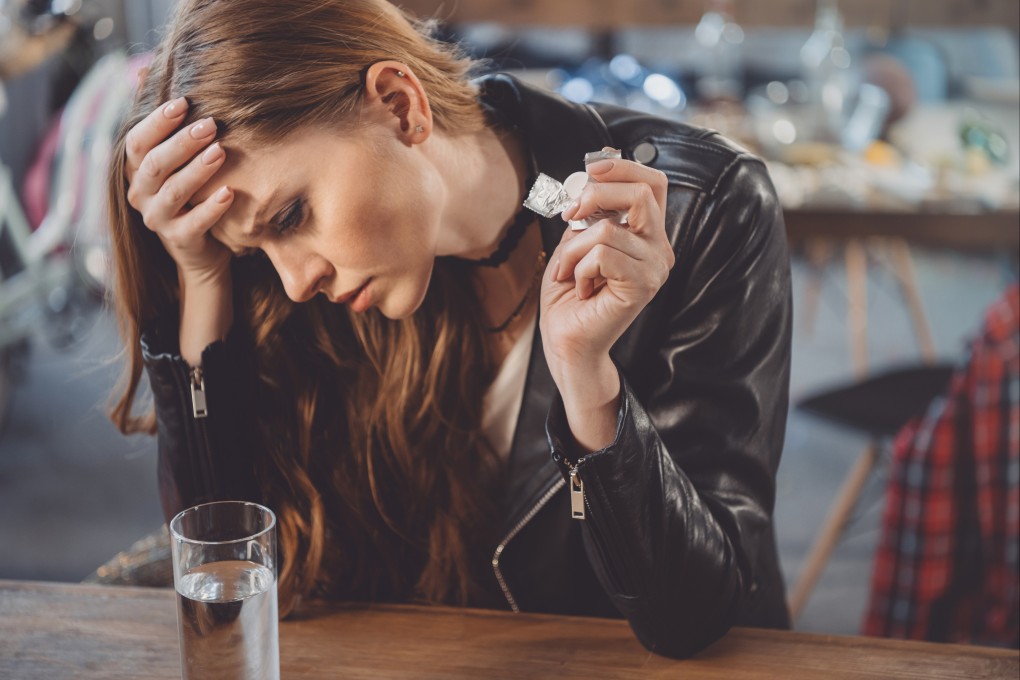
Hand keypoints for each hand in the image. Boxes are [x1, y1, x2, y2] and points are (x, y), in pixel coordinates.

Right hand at [124, 98, 233, 283]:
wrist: (201, 249)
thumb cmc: (191, 195)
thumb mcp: (176, 160)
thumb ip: (164, 124)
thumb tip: (147, 69)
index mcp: (136, 170)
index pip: (137, 141)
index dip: (157, 121)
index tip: (184, 102)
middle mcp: (140, 194)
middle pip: (155, 164)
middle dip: (182, 142)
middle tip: (210, 124)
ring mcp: (158, 219)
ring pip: (174, 191)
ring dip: (197, 170)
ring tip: (221, 151)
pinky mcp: (180, 240)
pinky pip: (194, 223)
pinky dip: (211, 207)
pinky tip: (229, 191)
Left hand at [540, 158, 674, 375]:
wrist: (566, 341)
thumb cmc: (570, 294)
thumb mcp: (575, 242)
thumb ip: (589, 214)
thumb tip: (589, 180)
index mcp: (648, 235)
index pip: (652, 184)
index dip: (623, 166)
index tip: (591, 169)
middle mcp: (659, 250)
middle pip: (640, 193)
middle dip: (595, 195)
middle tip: (570, 215)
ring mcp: (655, 269)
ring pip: (607, 229)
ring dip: (573, 250)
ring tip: (569, 273)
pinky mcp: (643, 286)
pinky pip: (602, 254)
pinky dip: (579, 268)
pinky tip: (582, 288)